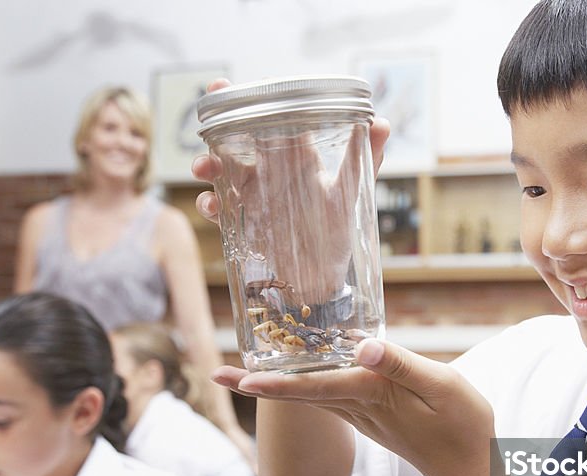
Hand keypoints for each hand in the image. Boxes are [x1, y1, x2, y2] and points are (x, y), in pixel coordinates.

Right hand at [191, 78, 390, 302]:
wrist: (321, 278)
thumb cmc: (337, 230)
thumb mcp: (351, 193)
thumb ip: (364, 158)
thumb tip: (383, 122)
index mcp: (297, 157)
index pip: (273, 120)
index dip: (252, 101)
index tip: (230, 87)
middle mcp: (272, 171)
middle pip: (238, 140)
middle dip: (219, 127)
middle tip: (208, 121)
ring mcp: (254, 195)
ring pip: (221, 171)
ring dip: (207, 165)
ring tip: (202, 168)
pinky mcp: (243, 220)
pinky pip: (220, 207)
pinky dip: (210, 204)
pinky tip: (211, 204)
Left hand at [213, 339, 495, 475]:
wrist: (470, 470)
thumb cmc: (462, 426)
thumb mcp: (442, 386)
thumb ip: (401, 366)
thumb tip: (361, 349)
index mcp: (371, 395)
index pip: (313, 387)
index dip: (274, 383)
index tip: (238, 380)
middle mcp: (358, 407)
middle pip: (299, 392)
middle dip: (257, 385)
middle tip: (216, 374)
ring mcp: (363, 414)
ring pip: (310, 395)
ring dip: (276, 384)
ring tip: (244, 372)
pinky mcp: (372, 414)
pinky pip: (329, 396)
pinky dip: (305, 384)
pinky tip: (299, 371)